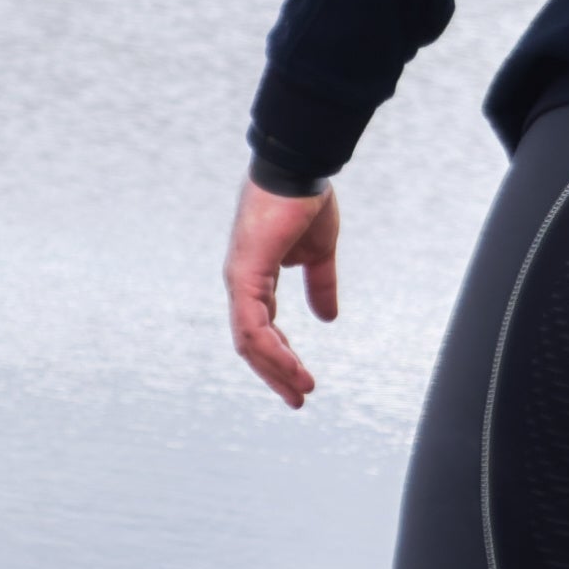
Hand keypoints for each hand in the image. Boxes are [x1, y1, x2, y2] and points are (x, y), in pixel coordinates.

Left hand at [226, 179, 341, 406]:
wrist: (300, 170)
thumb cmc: (305, 202)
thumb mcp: (318, 254)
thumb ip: (320, 285)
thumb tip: (328, 318)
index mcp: (255, 279)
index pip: (262, 329)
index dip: (282, 356)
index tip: (304, 380)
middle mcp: (242, 284)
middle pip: (251, 343)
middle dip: (275, 373)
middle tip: (298, 399)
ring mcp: (239, 280)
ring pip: (250, 341)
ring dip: (276, 369)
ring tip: (301, 390)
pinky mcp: (245, 275)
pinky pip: (253, 326)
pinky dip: (273, 350)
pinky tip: (293, 367)